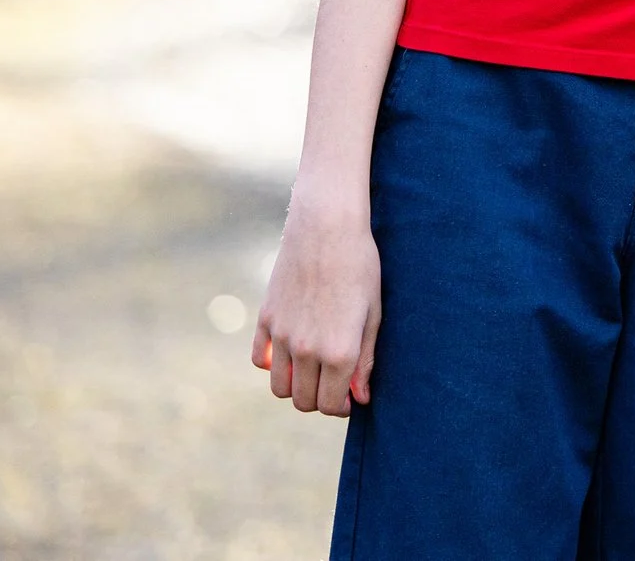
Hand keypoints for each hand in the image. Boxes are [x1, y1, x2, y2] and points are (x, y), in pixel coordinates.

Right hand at [252, 198, 383, 416]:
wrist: (326, 227)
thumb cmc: (360, 266)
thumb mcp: (373, 313)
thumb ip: (366, 359)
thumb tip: (359, 398)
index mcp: (340, 351)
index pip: (331, 403)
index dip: (341, 406)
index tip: (348, 396)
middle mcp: (307, 350)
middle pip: (303, 402)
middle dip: (320, 400)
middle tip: (333, 384)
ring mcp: (282, 336)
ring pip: (280, 388)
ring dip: (296, 386)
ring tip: (314, 370)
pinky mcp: (266, 320)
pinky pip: (261, 360)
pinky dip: (273, 365)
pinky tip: (291, 351)